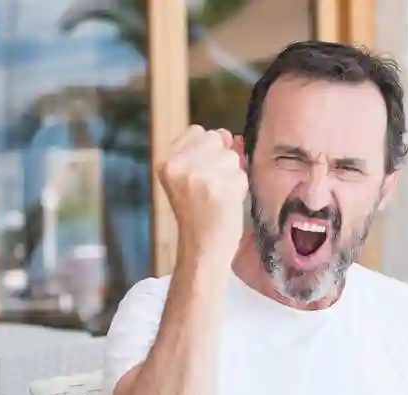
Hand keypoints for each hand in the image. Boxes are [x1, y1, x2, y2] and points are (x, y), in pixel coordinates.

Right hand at [156, 125, 248, 264]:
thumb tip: (230, 136)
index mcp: (166, 163)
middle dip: (223, 159)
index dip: (209, 148)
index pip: (197, 131)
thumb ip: (205, 154)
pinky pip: (241, 173)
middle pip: (216, 139)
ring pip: (231, 156)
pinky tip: (228, 203)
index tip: (207, 171)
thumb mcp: (188, 181)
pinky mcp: (219, 186)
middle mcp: (178, 166)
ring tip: (220, 196)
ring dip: (233, 174)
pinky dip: (241, 187)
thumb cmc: (200, 216)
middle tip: (214, 187)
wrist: (202, 250)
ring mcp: (198, 175)